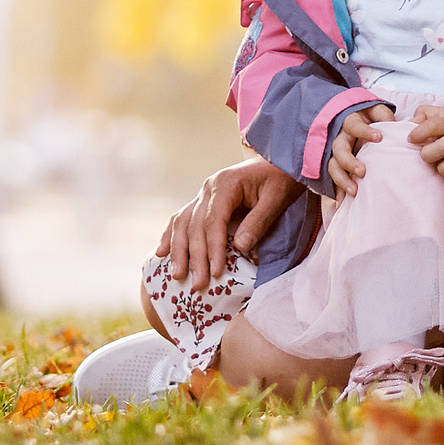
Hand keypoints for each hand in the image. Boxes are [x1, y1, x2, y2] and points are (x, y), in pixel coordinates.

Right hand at [156, 159, 301, 283]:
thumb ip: (259, 221)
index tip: (215, 272)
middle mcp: (208, 187)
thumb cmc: (282, 178)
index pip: (213, 221)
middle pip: (195, 226)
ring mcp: (203, 193)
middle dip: (195, 257)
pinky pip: (181, 218)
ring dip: (179, 251)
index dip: (213, 249)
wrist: (280, 160)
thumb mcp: (277, 197)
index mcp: (226, 184)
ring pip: (183, 224)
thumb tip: (239, 248)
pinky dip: (170, 235)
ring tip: (178, 276)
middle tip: (197, 284)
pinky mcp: (202, 200)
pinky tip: (161, 253)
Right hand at [329, 104, 395, 197]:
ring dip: (342, 179)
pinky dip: (337, 191)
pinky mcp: (336, 165)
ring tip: (354, 191)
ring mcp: (336, 152)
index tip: (379, 137)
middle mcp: (340, 137)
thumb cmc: (371, 117)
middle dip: (349, 161)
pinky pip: (332, 179)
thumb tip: (410, 122)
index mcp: (351, 121)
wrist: (355, 120)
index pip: (355, 125)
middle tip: (362, 172)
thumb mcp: (378, 112)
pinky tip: (342, 203)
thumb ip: (387, 117)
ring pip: (333, 165)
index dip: (365, 131)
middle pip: (339, 149)